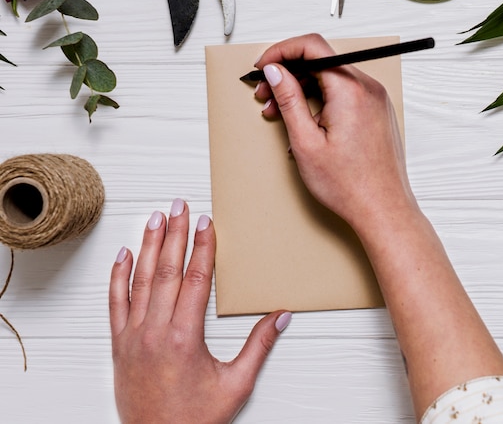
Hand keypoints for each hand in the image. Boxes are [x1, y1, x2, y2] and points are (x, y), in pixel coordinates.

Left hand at [109, 199, 290, 423]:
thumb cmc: (196, 419)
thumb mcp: (236, 384)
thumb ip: (259, 346)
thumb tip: (282, 316)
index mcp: (186, 336)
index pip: (195, 278)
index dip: (202, 246)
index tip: (206, 222)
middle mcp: (156, 330)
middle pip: (167, 269)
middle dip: (174, 233)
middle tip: (179, 205)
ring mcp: (133, 336)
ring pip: (140, 280)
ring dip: (148, 246)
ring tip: (155, 218)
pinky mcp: (119, 345)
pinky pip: (115, 303)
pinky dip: (118, 277)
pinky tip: (123, 255)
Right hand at [254, 34, 417, 232]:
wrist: (383, 210)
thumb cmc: (350, 185)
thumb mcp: (306, 141)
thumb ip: (288, 99)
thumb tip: (275, 71)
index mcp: (350, 90)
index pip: (312, 46)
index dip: (281, 51)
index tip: (264, 66)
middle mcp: (368, 88)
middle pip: (320, 62)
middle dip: (287, 75)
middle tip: (264, 96)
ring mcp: (375, 99)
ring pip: (330, 78)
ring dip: (302, 90)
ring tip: (280, 114)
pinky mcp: (376, 111)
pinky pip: (344, 93)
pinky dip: (320, 100)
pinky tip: (305, 122)